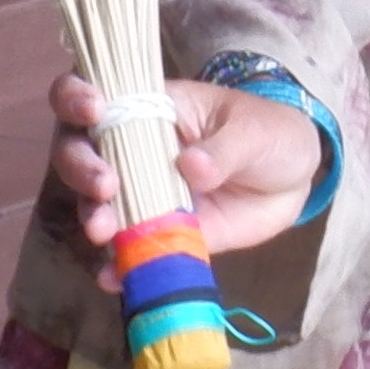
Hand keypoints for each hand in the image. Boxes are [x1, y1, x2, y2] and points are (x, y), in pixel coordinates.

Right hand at [48, 72, 325, 284]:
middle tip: (105, 185)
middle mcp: (130, 150)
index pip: (91, 92)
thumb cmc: (268, 134)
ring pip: (94, 204)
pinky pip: (126, 250)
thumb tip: (191, 166)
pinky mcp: (156, 233)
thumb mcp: (254, 131)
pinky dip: (115, 265)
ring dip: (91, 216)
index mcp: (149, 109)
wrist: (293, 182)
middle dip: (81, 168)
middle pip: (77, 152)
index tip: (94, 111)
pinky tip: (113, 276)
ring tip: (104, 231)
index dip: (76, 97)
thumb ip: (224, 148)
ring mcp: (140, 194)